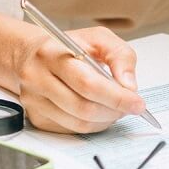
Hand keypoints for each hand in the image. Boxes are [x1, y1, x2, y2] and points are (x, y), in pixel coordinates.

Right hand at [15, 25, 145, 133]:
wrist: (30, 55)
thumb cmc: (68, 45)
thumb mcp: (98, 38)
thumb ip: (120, 56)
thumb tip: (129, 86)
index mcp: (52, 53)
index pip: (88, 84)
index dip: (116, 97)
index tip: (137, 103)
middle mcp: (38, 78)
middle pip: (83, 107)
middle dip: (114, 111)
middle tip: (130, 107)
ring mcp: (34, 101)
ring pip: (79, 123)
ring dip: (105, 120)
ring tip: (116, 108)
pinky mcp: (36, 117)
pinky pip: (71, 129)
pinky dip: (92, 125)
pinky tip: (99, 112)